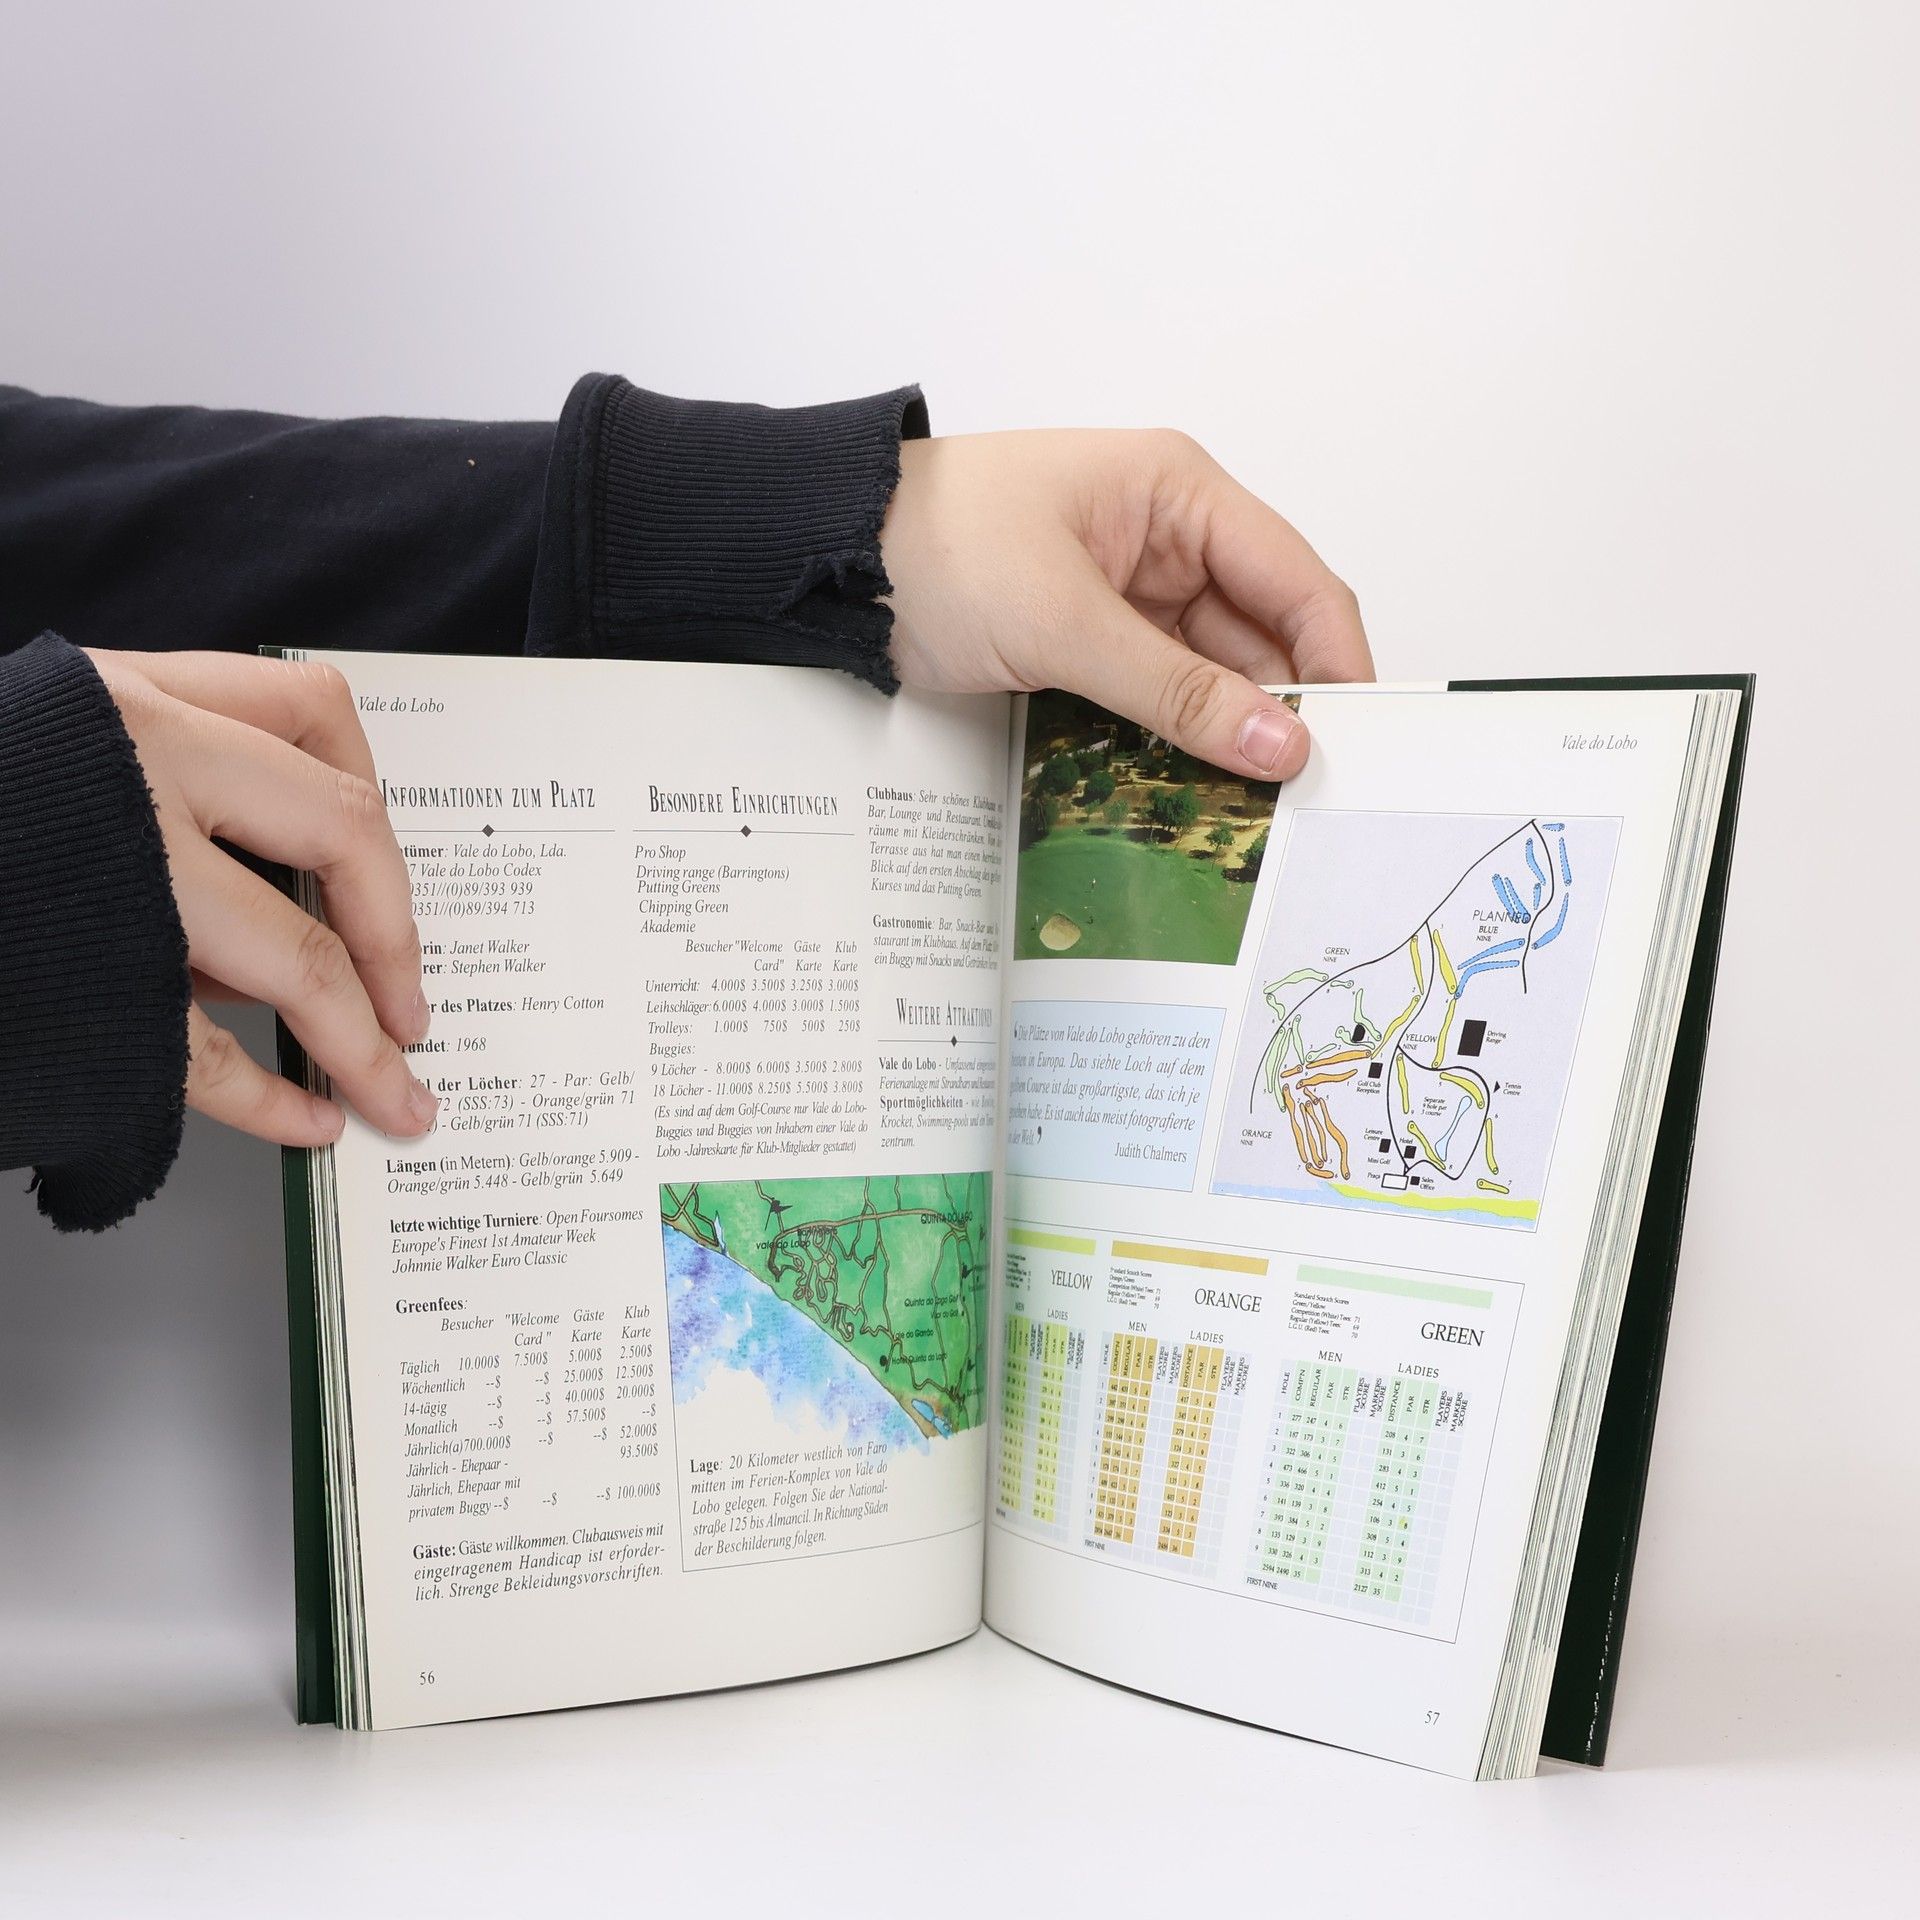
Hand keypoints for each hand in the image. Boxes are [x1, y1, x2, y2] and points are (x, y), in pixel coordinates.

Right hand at [86, 650, 435, 1146]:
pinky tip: (302, 1122)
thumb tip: (285, 903)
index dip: (379, 797)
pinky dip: (269, 1099)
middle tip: (420, 1012)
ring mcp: (114, 873)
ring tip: (395, 1100)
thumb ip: (162, 787)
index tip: (397, 876)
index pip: (316, 707)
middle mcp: (137, 762)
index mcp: (130, 696)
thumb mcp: (51, 755)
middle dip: (401, 939)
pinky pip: (204, 1053)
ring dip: (362, 1046)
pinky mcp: (81, 980)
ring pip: (294, 958)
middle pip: (344, 831)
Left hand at [883, 430, 1370, 778]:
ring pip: (1211, 675)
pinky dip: (1175, 739)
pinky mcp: (1090, 641)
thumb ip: (1177, 691)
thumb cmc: (935, 547)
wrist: (828, 564)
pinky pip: (1159, 695)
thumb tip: (1280, 743)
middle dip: (1281, 711)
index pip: (1296, 580)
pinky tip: (1190, 786)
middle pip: (1261, 635)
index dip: (1338, 660)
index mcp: (1180, 493)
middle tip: (1301, 796)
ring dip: (1225, 735)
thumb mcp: (1065, 622)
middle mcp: (1168, 538)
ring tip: (1248, 805)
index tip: (1355, 743)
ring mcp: (1129, 594)